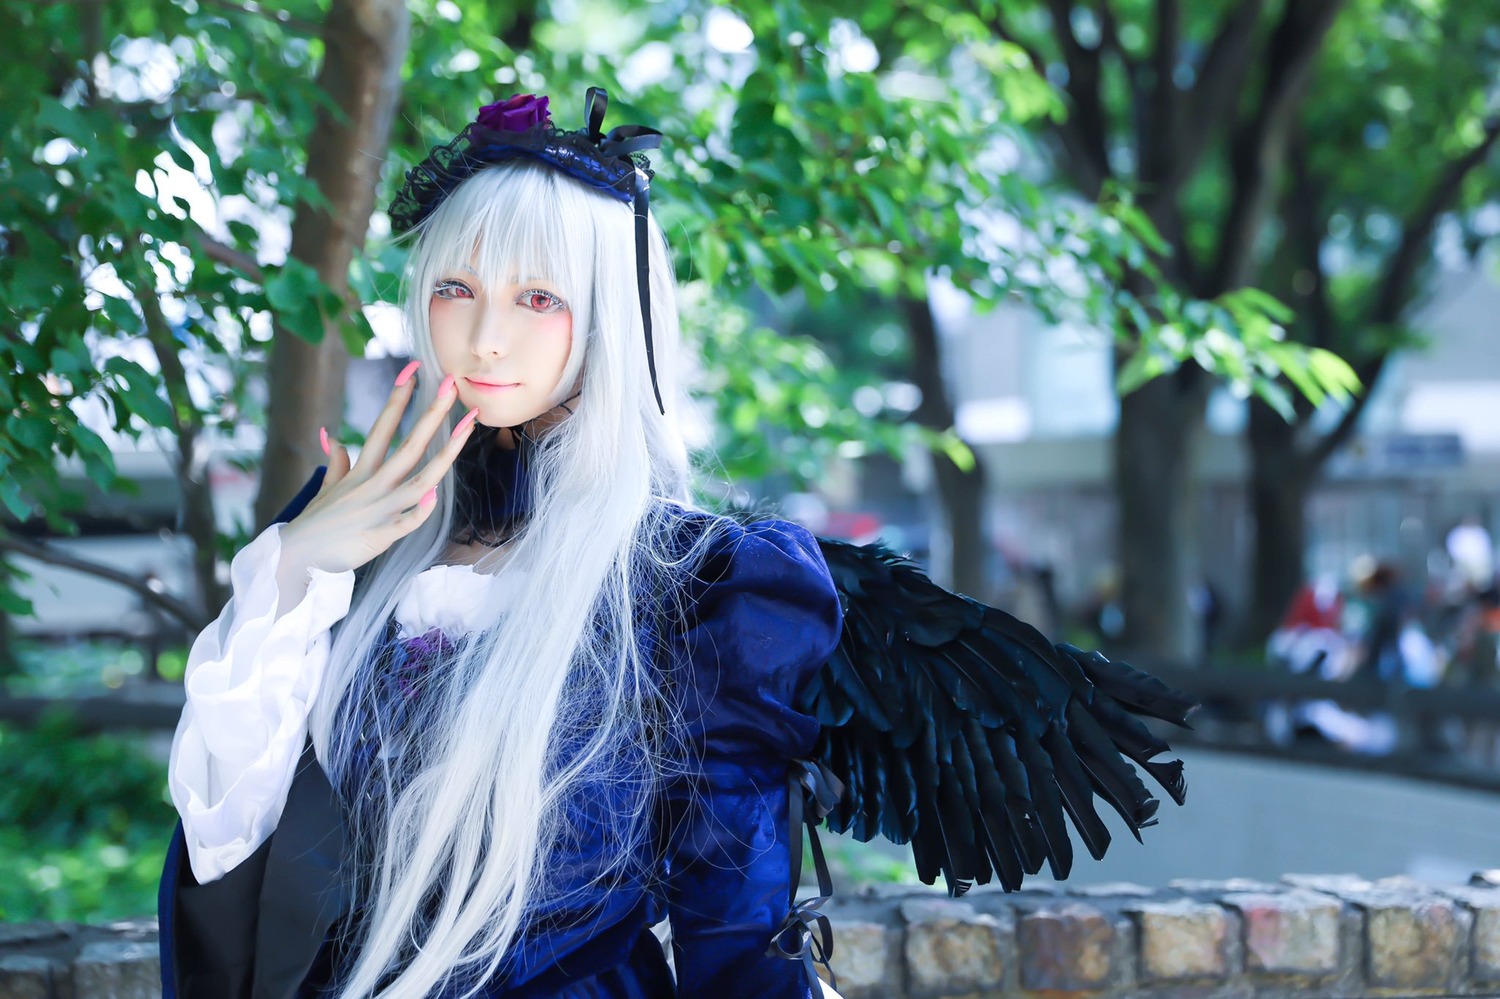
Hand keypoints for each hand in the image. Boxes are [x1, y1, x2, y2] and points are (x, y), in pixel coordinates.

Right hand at [279, 363, 479, 577]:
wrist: (296, 558)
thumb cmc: (318, 524)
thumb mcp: (326, 488)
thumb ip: (336, 462)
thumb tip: (331, 436)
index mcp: (360, 470)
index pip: (383, 426)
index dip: (399, 397)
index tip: (413, 368)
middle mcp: (372, 484)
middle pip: (409, 444)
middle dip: (432, 413)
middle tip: (452, 383)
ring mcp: (378, 509)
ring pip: (418, 479)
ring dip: (445, 454)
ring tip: (468, 427)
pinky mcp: (379, 536)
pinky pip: (404, 522)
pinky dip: (419, 510)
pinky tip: (435, 495)